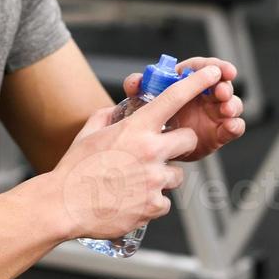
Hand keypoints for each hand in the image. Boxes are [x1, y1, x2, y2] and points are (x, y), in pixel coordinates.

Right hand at [52, 65, 223, 239]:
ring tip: (133, 182)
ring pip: (176, 175)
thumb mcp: (88, 133)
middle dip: (179, 144)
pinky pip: (164, 201)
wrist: (64, 206)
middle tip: (159, 152)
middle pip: (188, 139)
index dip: (197, 82)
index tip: (214, 72)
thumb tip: (115, 111)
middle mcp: (150, 151)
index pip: (174, 98)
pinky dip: (150, 202)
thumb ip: (106, 117)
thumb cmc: (74, 169)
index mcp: (136, 129)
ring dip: (161, 177)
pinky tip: (129, 201)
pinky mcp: (153, 205)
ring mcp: (154, 179)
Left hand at [122, 56, 244, 161]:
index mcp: (187, 82)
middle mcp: (204, 95)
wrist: (155, 148)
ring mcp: (214, 114)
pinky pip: (233, 127)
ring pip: (232, 104)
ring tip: (226, 109)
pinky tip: (230, 126)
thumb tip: (135, 81)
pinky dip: (235, 126)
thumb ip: (137, 88)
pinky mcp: (219, 133)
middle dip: (225, 86)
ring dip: (232, 104)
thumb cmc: (151, 118)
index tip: (220, 69)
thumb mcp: (141, 101)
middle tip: (222, 92)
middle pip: (222, 84)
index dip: (214, 66)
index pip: (203, 67)